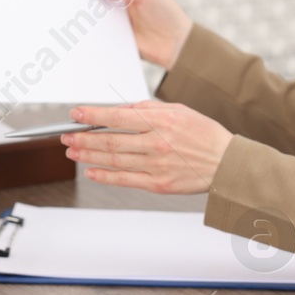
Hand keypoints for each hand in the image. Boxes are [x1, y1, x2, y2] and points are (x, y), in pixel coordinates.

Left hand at [63, 100, 232, 194]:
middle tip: (67, 136)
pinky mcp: (158, 184)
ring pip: (113, 160)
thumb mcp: (178, 110)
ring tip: (72, 151)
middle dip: (83, 138)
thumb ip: (147, 109)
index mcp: (162, 121)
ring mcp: (156, 166)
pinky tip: (90, 171)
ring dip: (88, 155)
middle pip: (110, 140)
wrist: (227, 164)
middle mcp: (156, 143)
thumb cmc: (204, 135)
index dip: (92, 115)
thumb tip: (119, 111)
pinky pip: (124, 180)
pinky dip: (104, 176)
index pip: (117, 117)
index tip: (76, 114)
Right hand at [93, 0, 193, 69]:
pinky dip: (95, 31)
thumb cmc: (166, 13)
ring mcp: (122, 24)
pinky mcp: (119, 39)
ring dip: (91, 15)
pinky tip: (84, 27)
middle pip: (103, 0)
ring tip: (76, 7)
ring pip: (101, 17)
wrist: (176, 43)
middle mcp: (125, 8)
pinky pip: (104, 34)